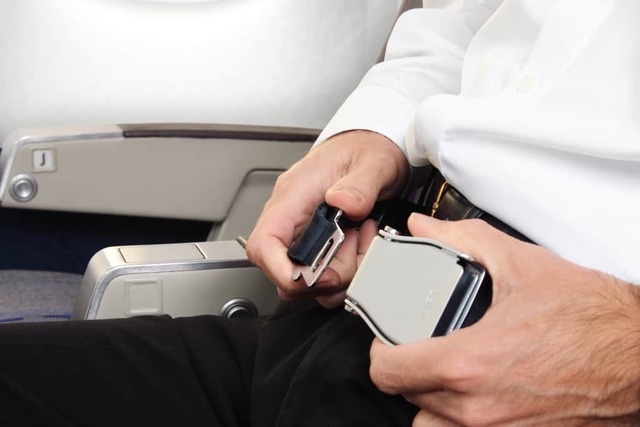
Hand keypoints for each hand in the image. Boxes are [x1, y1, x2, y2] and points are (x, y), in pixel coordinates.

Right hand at [246, 130, 407, 307]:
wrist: (371, 146)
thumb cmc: (365, 150)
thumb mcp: (373, 163)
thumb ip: (360, 185)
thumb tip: (343, 203)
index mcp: (294, 195)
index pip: (264, 243)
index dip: (280, 270)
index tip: (310, 279)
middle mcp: (291, 215)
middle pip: (280, 269)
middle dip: (318, 278)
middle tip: (349, 262)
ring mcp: (301, 230)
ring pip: (302, 276)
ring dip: (336, 273)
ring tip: (358, 245)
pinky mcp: (314, 240)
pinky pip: (318, 270)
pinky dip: (343, 269)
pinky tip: (358, 247)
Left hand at [370, 214, 639, 425]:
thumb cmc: (592, 317)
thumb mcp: (521, 264)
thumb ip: (461, 240)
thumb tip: (425, 230)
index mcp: (469, 363)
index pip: (388, 371)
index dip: (381, 350)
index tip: (390, 337)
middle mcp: (478, 407)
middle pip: (406, 396)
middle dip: (407, 368)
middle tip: (419, 345)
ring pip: (431, 423)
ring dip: (430, 398)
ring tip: (444, 370)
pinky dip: (460, 415)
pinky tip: (476, 387)